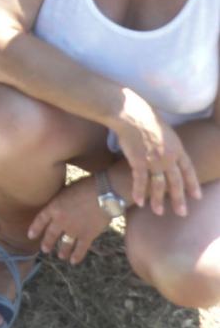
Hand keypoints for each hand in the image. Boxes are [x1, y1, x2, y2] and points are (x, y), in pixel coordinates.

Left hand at [29, 174, 110, 262]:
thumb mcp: (67, 189)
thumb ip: (61, 199)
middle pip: (51, 234)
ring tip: (61, 256)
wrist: (104, 193)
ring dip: (62, 251)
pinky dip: (76, 256)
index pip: (41, 220)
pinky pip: (80, 249)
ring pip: (64, 244)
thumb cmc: (86, 186)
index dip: (35, 228)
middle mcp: (61, 221)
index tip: (31, 236)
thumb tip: (60, 204)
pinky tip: (73, 261)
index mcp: (54, 207)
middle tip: (45, 249)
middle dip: (47, 243)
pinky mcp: (87, 236)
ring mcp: (73, 230)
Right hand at [112, 93, 199, 214]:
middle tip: (181, 213)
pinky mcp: (139, 162)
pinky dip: (139, 192)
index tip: (196, 197)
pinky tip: (139, 202)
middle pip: (176, 182)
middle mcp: (168, 157)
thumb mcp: (165, 130)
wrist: (131, 114)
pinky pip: (140, 181)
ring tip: (159, 212)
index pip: (188, 170)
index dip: (192, 184)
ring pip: (159, 185)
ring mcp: (154, 161)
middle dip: (179, 199)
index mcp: (177, 148)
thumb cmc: (145, 116)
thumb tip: (168, 151)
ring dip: (158, 200)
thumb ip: (168, 144)